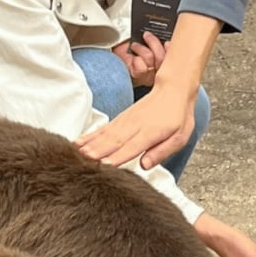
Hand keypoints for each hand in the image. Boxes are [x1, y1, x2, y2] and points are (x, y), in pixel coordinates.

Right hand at [79, 13, 222, 168]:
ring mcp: (125, 121)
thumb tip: (144, 165)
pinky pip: (103, 129)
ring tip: (76, 152)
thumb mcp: (179, 137)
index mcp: (151, 132)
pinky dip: (90, 136)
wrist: (173, 90)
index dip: (119, 156)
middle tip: (83, 159)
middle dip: (98, 150)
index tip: (105, 164)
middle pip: (114, 140)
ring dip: (90, 143)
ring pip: (105, 134)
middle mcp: (135, 125)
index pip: (132, 146)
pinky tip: (78, 143)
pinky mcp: (120, 119)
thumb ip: (162, 151)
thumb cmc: (178, 117)